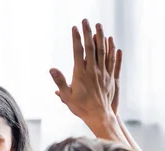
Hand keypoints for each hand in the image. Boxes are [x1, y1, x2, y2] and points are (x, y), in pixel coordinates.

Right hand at [50, 19, 121, 141]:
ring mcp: (103, 73)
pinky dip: (111, 49)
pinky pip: (112, 60)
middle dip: (88, 32)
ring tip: (99, 26)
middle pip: (91, 47)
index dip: (76, 38)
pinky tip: (111, 41)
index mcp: (81, 74)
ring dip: (101, 37)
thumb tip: (51, 69)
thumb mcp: (67, 96)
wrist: (99, 116)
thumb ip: (59, 82)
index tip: (74, 28)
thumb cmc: (81, 108)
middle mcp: (93, 71)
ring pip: (103, 51)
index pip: (78, 51)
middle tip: (85, 21)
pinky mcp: (111, 77)